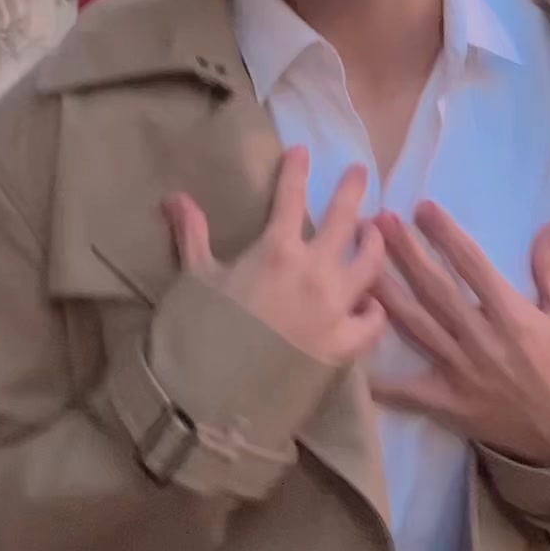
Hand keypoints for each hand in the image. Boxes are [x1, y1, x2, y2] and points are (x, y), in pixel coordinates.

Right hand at [162, 148, 386, 365]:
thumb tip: (173, 195)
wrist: (216, 399)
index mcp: (277, 250)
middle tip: (359, 171)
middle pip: (344, 218)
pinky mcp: (344, 345)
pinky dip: (374, 309)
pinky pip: (372, 320)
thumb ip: (193, 234)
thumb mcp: (195, 278)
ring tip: (375, 231)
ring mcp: (335, 308)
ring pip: (370, 263)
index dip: (297, 170)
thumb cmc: (202, 333)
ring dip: (374, 242)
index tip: (302, 151)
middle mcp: (314, 270)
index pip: (291, 197)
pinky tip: (373, 303)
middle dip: (352, 190)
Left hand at [369, 204, 549, 466]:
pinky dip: (381, 379)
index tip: (422, 207)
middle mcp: (481, 340)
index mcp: (512, 316)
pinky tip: (352, 357)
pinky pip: (410, 392)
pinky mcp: (450, 405)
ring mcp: (462, 373)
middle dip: (405, 253)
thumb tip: (547, 223)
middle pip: (436, 290)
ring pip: (416, 327)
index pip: (473, 265)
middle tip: (378, 221)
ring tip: (360, 265)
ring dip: (387, 293)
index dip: (446, 234)